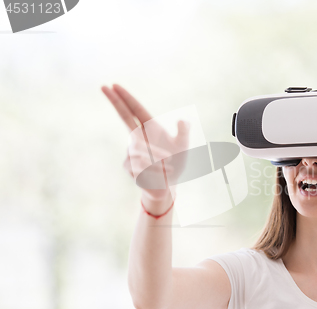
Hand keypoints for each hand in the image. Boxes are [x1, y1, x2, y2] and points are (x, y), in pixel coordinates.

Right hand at [101, 84, 189, 200]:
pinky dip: (153, 169)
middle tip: (102, 85)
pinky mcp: (128, 166)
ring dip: (157, 158)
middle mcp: (137, 136)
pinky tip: (158, 174)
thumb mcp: (183, 146)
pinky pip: (139, 164)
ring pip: (139, 149)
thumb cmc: (176, 163)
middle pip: (123, 116)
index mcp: (150, 128)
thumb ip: (184, 132)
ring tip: (169, 166)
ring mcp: (130, 150)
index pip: (135, 109)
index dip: (125, 98)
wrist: (168, 184)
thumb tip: (183, 120)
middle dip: (114, 101)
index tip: (114, 85)